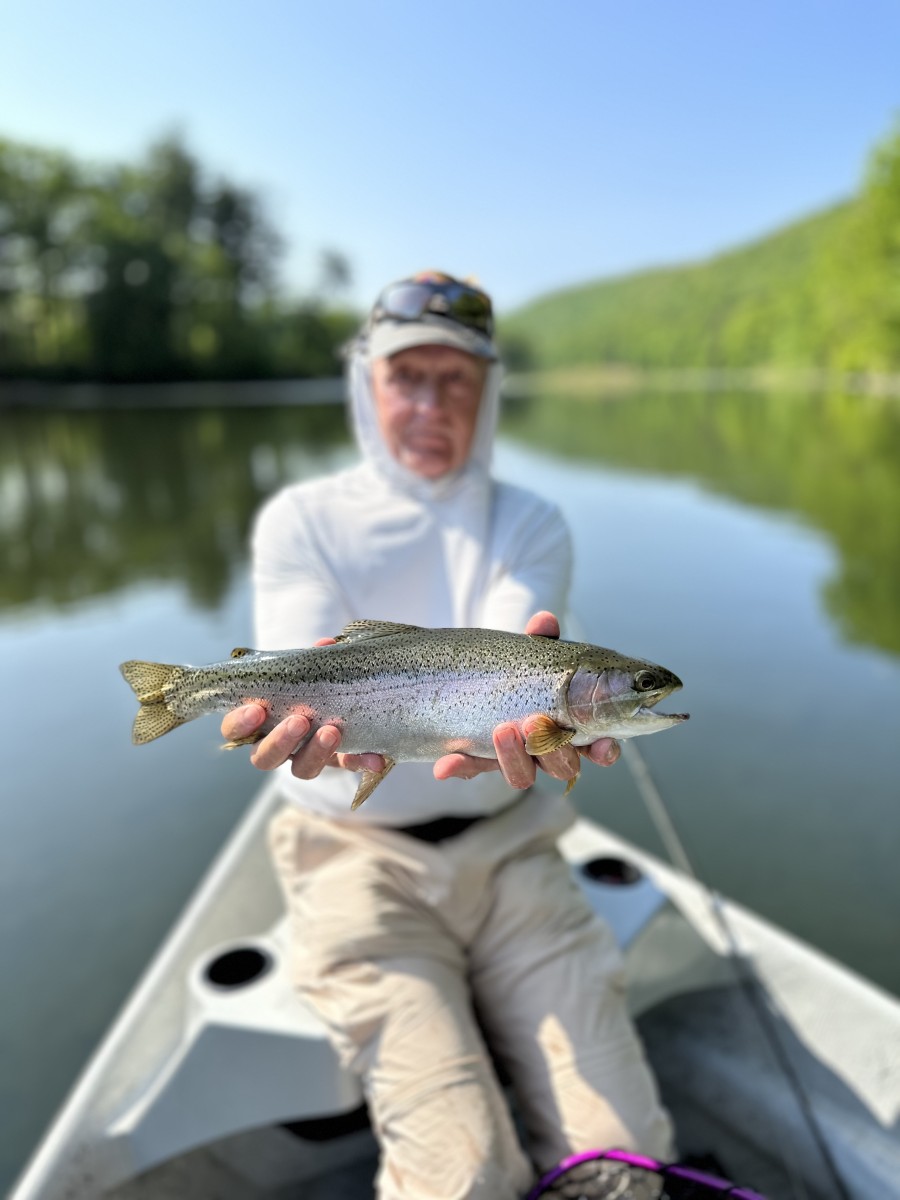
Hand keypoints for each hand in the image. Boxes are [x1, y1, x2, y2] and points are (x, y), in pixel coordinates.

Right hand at [220, 638, 385, 780]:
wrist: (350, 699)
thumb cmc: (312, 683)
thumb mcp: (310, 671)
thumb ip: (313, 662)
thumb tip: (326, 645)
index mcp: (260, 723)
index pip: (234, 730)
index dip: (240, 723)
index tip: (256, 709)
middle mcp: (278, 746)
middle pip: (264, 758)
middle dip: (281, 741)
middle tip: (299, 720)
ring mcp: (306, 758)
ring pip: (301, 770)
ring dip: (316, 753)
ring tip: (332, 731)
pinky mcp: (337, 763)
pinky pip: (346, 768)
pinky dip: (360, 762)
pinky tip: (374, 758)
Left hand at [433, 611, 620, 788]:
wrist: (477, 677)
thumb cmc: (522, 669)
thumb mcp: (532, 652)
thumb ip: (541, 640)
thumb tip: (544, 622)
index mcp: (572, 727)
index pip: (598, 749)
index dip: (604, 752)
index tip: (602, 744)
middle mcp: (548, 751)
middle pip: (562, 767)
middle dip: (552, 749)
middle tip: (534, 721)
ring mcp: (515, 759)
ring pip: (523, 777)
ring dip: (513, 758)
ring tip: (502, 729)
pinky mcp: (481, 760)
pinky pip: (473, 769)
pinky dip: (461, 767)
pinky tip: (445, 765)